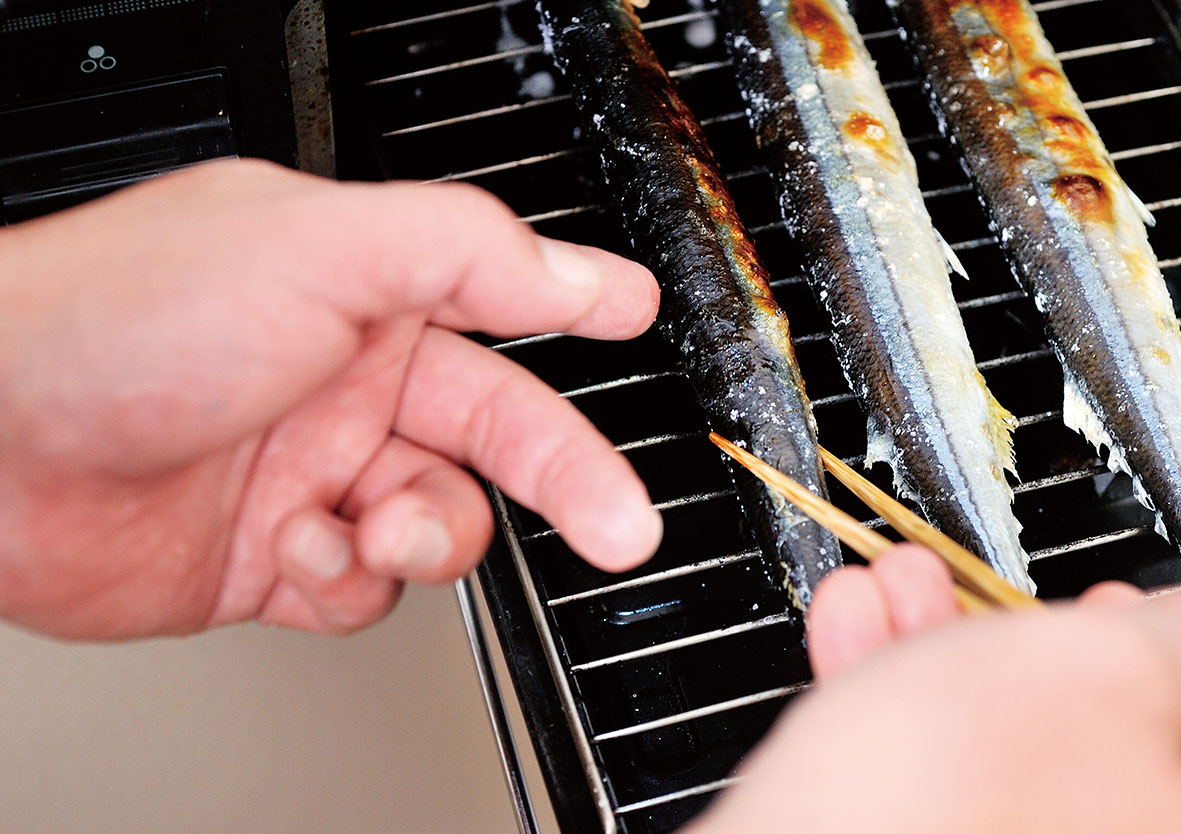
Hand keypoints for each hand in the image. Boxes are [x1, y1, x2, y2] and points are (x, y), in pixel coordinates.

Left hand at [0, 159, 662, 638]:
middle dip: (567, 480)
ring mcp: (312, 472)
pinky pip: (364, 589)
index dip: (573, 307)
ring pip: (438, 524)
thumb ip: (460, 252)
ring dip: (422, 536)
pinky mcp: (276, 558)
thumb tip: (572, 269)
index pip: (497, 299)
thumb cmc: (114, 320)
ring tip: (374, 526)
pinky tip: (296, 550)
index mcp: (363, 293)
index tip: (632, 316)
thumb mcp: (309, 249)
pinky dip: (345, 582)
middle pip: (498, 435)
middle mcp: (345, 381)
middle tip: (619, 523)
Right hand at [692, 546, 1180, 833]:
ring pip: (993, 757)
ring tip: (904, 585)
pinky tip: (859, 632)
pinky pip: (923, 781)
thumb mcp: (1099, 670)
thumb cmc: (952, 792)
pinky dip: (891, 702)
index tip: (1143, 623)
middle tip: (1009, 597)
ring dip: (945, 652)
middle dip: (1033, 643)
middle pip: (1096, 751)